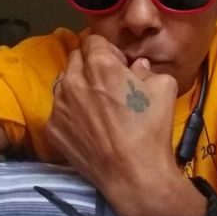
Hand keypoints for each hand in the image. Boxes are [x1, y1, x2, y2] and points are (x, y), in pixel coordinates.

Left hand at [46, 35, 204, 215]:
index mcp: (99, 65)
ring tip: (96, 105)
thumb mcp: (164, 87)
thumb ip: (147, 69)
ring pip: (64, 82)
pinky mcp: (52, 128)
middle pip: (76, 58)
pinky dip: (71, 112)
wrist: (133, 175)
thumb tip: (137, 67)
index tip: (118, 64)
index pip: (93, 40)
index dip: (108, 50)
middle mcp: (73, 80)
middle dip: (91, 64)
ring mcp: (58, 105)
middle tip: (108, 83)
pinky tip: (88, 126)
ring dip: (78, 86)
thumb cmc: (151, 129)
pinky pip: (59, 109)